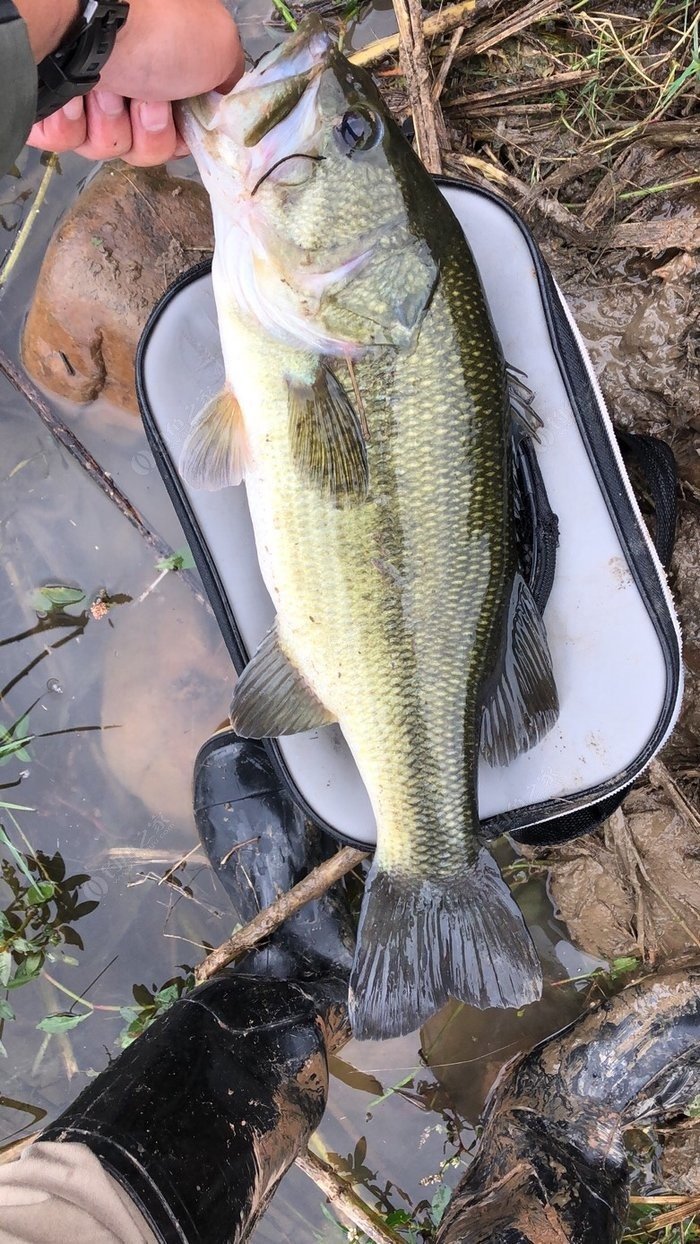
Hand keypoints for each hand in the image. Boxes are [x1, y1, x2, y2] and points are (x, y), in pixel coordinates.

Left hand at [25, 0, 242, 165]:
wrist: (86, 20)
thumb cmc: (157, 28)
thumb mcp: (220, 45)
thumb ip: (229, 80)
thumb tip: (221, 101)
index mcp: (164, 59)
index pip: (181, 126)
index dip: (181, 131)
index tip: (179, 114)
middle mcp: (126, 71)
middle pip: (146, 142)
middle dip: (148, 128)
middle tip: (142, 99)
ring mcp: (83, 86)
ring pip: (106, 145)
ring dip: (111, 124)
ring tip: (105, 87)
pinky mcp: (46, 102)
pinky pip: (64, 141)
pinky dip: (72, 123)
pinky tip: (74, 95)